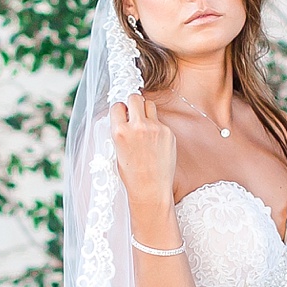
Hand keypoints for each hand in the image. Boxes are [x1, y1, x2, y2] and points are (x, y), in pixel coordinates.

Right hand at [109, 94, 177, 232]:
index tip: (123, 116)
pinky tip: (156, 143)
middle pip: (135, 97)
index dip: (121, 110)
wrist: (150, 188)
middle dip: (134, 103)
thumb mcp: (118, 151)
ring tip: (146, 127)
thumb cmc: (132, 174)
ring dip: (146, 111)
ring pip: (150, 105)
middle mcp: (137, 126)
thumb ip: (121, 131)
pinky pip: (161, 121)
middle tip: (135, 113)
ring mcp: (154, 128)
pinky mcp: (168, 132)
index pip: (118, 106)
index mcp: (119, 131)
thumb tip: (124, 117)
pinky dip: (158, 128)